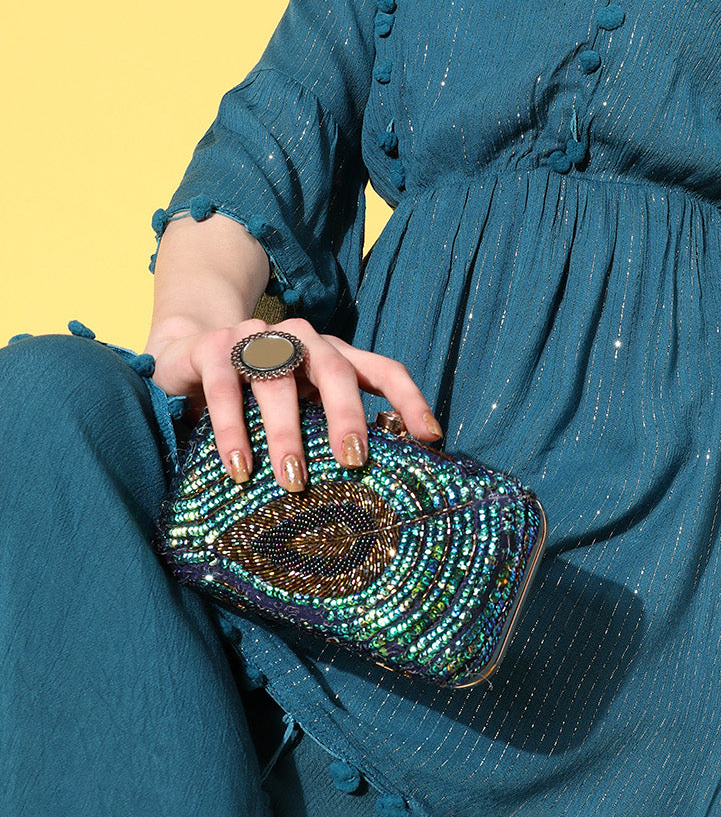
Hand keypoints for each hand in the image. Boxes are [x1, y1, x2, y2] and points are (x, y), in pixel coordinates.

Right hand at [146, 317, 440, 490]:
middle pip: (335, 369)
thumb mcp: (296, 408)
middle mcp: (301, 339)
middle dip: (347, 415)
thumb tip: (369, 489)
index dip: (408, 399)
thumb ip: (324, 431)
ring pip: (278, 378)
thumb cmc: (254, 394)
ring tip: (293, 481)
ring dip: (286, 432)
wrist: (185, 354)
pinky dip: (233, 429)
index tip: (429, 437)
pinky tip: (240, 467)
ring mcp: (256, 337)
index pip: (382, 369)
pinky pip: (226, 387)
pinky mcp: (214, 348)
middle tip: (353, 461)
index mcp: (332, 354)